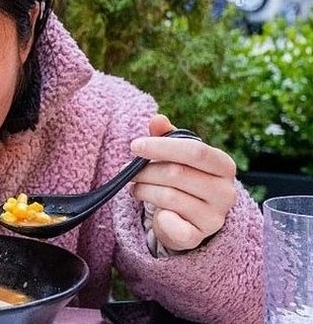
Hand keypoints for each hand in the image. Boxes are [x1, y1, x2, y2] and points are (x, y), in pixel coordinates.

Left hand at [129, 114, 236, 251]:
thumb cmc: (183, 178)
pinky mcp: (199, 236)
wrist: (190, 219)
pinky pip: (171, 225)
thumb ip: (167, 136)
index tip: (134, 146)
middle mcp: (225, 191)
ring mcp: (214, 216)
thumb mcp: (177, 155)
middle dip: (146, 171)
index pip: (195, 151)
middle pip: (177, 173)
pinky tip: (155, 212)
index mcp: (223, 165)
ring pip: (169, 197)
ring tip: (137, 188)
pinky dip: (157, 217)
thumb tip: (157, 119)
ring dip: (143, 190)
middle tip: (130, 172)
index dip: (162, 147)